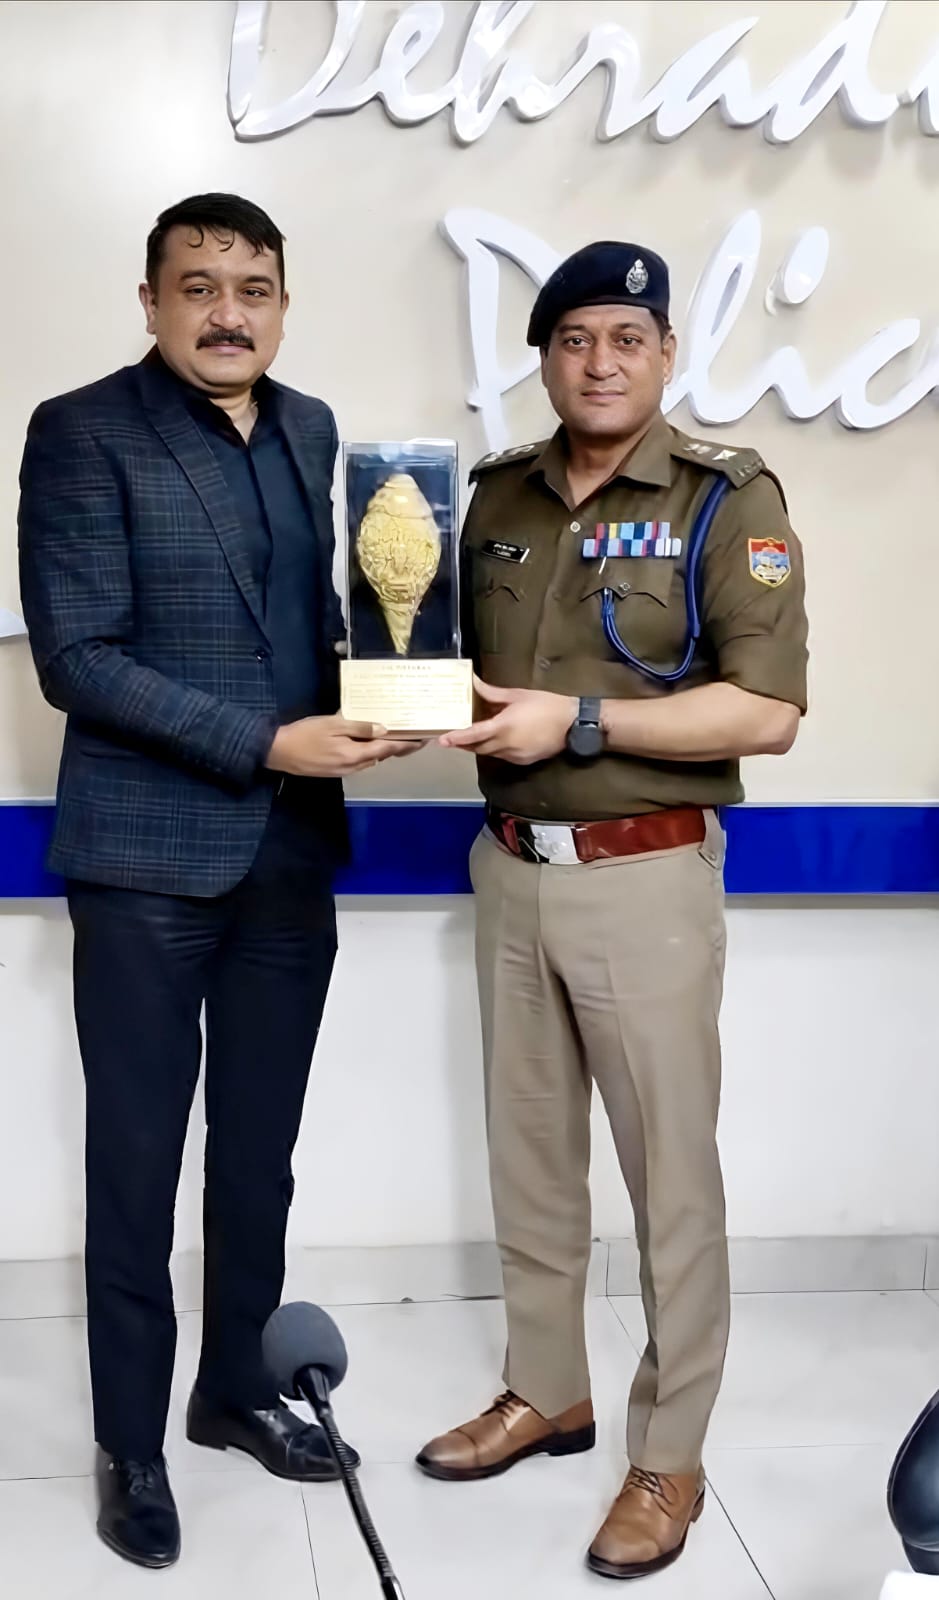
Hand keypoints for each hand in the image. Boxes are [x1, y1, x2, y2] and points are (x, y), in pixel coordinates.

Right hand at [265, 715, 415, 776]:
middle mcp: (354, 766)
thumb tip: (384, 730)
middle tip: (414, 736)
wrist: (280, 752)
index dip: (407, 744)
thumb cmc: (306, 734)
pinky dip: (370, 753)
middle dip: (400, 747)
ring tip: (396, 736)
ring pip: (372, 760)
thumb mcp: (333, 724)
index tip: (423, 739)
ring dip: (384, 750)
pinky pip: (360, 762)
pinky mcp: (337, 771)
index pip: (388, 749)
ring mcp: (345, 771)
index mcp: (356, 754)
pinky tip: (370, 743)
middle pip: (382, 756)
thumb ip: (360, 727)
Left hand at [438, 678, 575, 764]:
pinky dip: (495, 749)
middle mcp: (506, 745)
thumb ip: (492, 693)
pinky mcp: (523, 761)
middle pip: (478, 748)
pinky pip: (502, 756)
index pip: (474, 735)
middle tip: (450, 737)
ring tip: (469, 736)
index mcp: (504, 727)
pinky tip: (495, 739)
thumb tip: (473, 682)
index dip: (457, 738)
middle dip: (463, 744)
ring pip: (490, 753)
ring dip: (479, 746)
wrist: (573, 724)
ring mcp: (515, 756)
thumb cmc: (546, 705)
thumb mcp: (518, 695)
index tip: (442, 740)